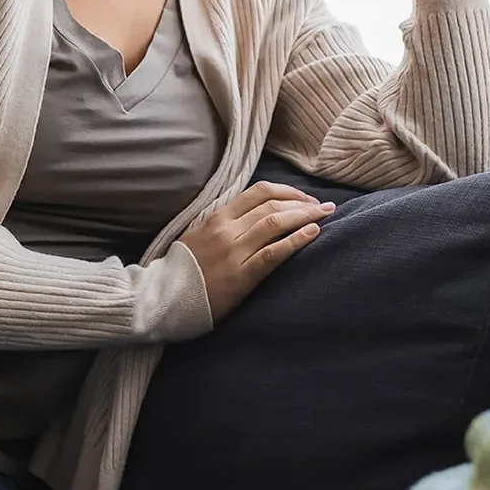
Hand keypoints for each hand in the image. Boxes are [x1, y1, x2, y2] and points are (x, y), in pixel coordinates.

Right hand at [179, 182, 334, 320]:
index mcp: (217, 217)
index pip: (259, 192)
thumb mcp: (199, 234)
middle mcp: (226, 229)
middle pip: (272, 205)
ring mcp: (233, 252)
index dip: (287, 191)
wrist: (164, 298)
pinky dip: (295, 241)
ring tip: (325, 215)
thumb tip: (252, 213)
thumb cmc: (183, 269)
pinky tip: (313, 234)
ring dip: (305, 216)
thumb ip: (223, 222)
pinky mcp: (240, 276)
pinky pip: (272, 253)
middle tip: (324, 206)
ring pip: (275, 223)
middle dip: (303, 202)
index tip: (304, 197)